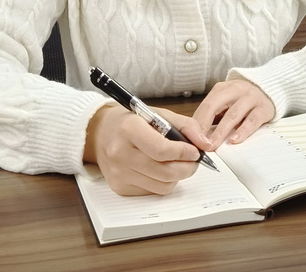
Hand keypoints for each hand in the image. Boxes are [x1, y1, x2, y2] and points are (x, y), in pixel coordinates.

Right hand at [83, 104, 210, 195]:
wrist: (100, 133)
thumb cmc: (131, 121)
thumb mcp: (157, 113)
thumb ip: (184, 125)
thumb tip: (205, 143)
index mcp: (128, 129)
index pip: (161, 150)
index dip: (183, 153)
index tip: (195, 151)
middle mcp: (120, 153)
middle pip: (164, 171)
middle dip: (187, 167)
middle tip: (194, 160)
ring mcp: (119, 173)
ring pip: (162, 185)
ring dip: (177, 176)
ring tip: (177, 163)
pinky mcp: (119, 188)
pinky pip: (152, 191)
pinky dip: (163, 182)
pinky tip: (160, 169)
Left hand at [192, 79, 274, 148]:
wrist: (268, 88)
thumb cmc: (242, 98)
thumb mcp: (226, 100)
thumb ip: (213, 114)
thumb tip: (196, 134)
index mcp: (222, 89)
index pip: (206, 105)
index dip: (197, 122)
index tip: (190, 137)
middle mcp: (235, 90)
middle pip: (215, 106)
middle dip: (205, 126)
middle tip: (199, 143)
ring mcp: (250, 98)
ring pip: (232, 114)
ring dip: (221, 131)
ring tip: (213, 145)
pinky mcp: (263, 108)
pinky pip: (252, 120)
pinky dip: (242, 131)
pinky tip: (234, 140)